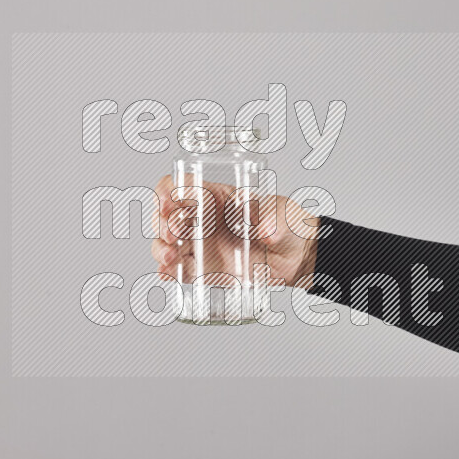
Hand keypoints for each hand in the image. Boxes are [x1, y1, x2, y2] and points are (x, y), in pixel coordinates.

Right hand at [151, 175, 318, 286]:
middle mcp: (203, 219)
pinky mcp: (205, 269)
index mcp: (216, 196)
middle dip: (162, 223)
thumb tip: (265, 230)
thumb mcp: (282, 214)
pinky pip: (179, 271)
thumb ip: (272, 220)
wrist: (299, 258)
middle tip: (174, 235)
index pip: (180, 184)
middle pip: (165, 214)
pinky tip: (167, 274)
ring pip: (166, 243)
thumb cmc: (289, 225)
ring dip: (160, 248)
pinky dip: (167, 272)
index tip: (169, 202)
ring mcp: (201, 245)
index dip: (167, 190)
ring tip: (170, 257)